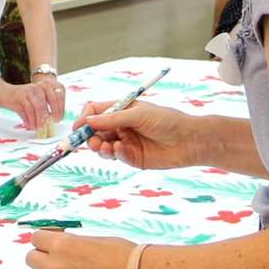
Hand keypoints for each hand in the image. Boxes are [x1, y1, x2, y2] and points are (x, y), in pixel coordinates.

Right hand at [0, 77, 64, 129]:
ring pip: (37, 108)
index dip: (59, 109)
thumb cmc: (18, 97)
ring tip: (38, 127)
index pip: (55, 97)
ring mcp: (26, 93)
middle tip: (48, 126)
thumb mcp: (32, 99)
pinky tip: (29, 124)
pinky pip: (26, 111)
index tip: (59, 119)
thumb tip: (49, 120)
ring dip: (38, 120)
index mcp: (42, 87)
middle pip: (45, 104)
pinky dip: (29, 120)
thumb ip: (41, 107)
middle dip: (48, 117)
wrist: (1, 91)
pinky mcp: (18, 98)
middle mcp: (35, 88)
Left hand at [23, 230, 132, 268]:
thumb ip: (69, 243)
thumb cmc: (121, 254)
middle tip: (56, 259)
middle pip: (31, 259)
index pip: (36, 239)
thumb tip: (54, 245)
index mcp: (63, 245)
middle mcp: (58, 265)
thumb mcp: (91, 239)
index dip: (45, 240)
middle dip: (42, 257)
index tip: (52, 242)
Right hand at [75, 100, 200, 169]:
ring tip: (104, 148)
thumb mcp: (138, 115)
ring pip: (103, 146)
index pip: (96, 112)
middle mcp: (122, 126)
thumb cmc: (167, 121)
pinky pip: (116, 156)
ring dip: (100, 148)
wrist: (189, 141)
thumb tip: (87, 121)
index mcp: (122, 110)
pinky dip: (114, 154)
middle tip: (91, 142)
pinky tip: (120, 150)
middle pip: (96, 131)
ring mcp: (126, 142)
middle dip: (90, 137)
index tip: (79, 128)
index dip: (85, 119)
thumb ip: (112, 119)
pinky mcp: (132, 158)